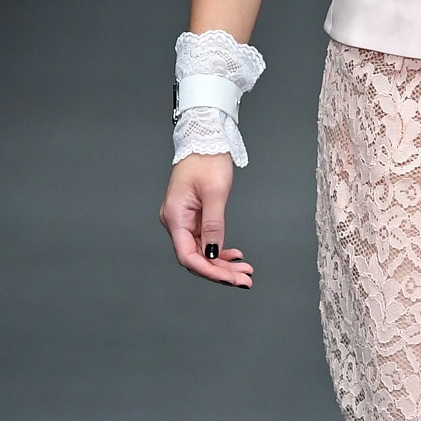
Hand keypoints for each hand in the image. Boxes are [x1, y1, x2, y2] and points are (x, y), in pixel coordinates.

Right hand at [160, 153, 252, 287]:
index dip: (209, 271)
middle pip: (195, 257)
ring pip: (202, 251)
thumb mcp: (215, 192)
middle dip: (220, 272)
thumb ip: (214, 224)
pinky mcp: (192, 217)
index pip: (188, 255)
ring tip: (245, 271)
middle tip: (245, 280)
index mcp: (175, 217)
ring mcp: (183, 220)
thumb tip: (213, 253)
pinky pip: (205, 240)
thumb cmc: (207, 160)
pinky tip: (235, 256)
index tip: (230, 279)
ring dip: (223, 264)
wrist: (205, 140)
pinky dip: (220, 250)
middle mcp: (176, 221)